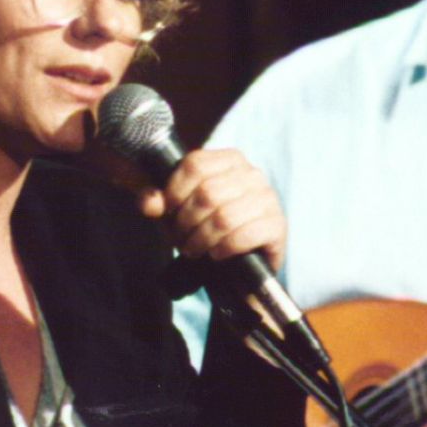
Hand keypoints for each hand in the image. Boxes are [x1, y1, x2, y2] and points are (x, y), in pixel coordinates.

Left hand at [136, 148, 286, 271]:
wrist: (241, 266)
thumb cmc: (207, 229)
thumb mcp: (178, 211)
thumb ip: (159, 201)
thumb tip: (149, 204)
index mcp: (229, 160)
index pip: (196, 164)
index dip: (174, 190)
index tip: (167, 212)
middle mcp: (252, 174)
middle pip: (207, 193)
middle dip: (186, 222)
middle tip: (181, 239)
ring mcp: (268, 199)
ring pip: (223, 217)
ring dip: (201, 239)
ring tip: (194, 249)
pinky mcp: (277, 226)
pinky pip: (243, 235)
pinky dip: (224, 248)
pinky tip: (217, 254)